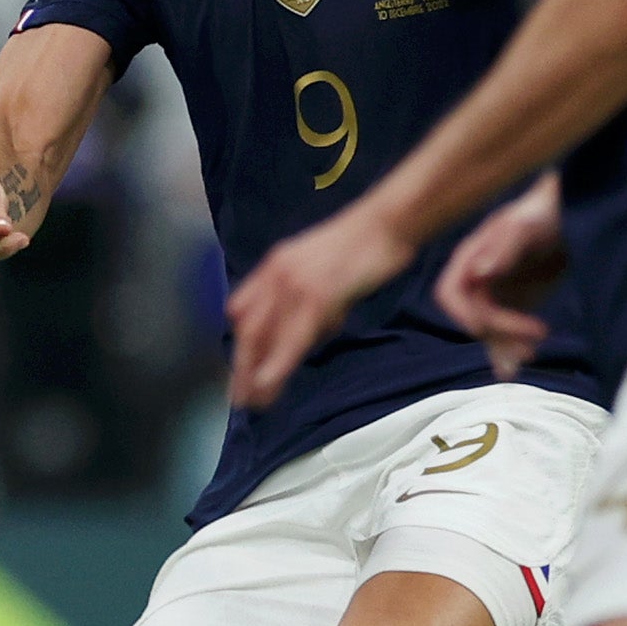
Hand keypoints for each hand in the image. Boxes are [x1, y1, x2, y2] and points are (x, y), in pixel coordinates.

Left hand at [223, 205, 411, 408]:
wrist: (387, 222)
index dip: (241, 343)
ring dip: (255, 373)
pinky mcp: (316, 296)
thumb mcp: (323, 270)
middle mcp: (276, 274)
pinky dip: (277, 364)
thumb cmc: (366, 247)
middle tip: (239, 399)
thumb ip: (309, 299)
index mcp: (275, 264)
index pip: (243, 309)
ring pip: (264, 336)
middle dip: (241, 366)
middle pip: (247, 328)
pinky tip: (268, 383)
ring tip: (254, 403)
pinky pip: (292, 337)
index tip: (241, 371)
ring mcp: (294, 285)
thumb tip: (308, 334)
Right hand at [434, 175, 566, 378]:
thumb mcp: (523, 227)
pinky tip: (522, 362)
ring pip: (490, 332)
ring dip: (508, 346)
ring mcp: (496, 295)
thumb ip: (502, 248)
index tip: (489, 326)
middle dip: (500, 331)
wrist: (567, 217)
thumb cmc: (542, 214)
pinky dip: (512, 350)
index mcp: (469, 259)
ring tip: (532, 353)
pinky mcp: (514, 306)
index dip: (464, 314)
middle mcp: (477, 280)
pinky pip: (505, 334)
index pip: (451, 295)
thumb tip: (479, 273)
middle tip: (538, 331)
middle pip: (475, 318)